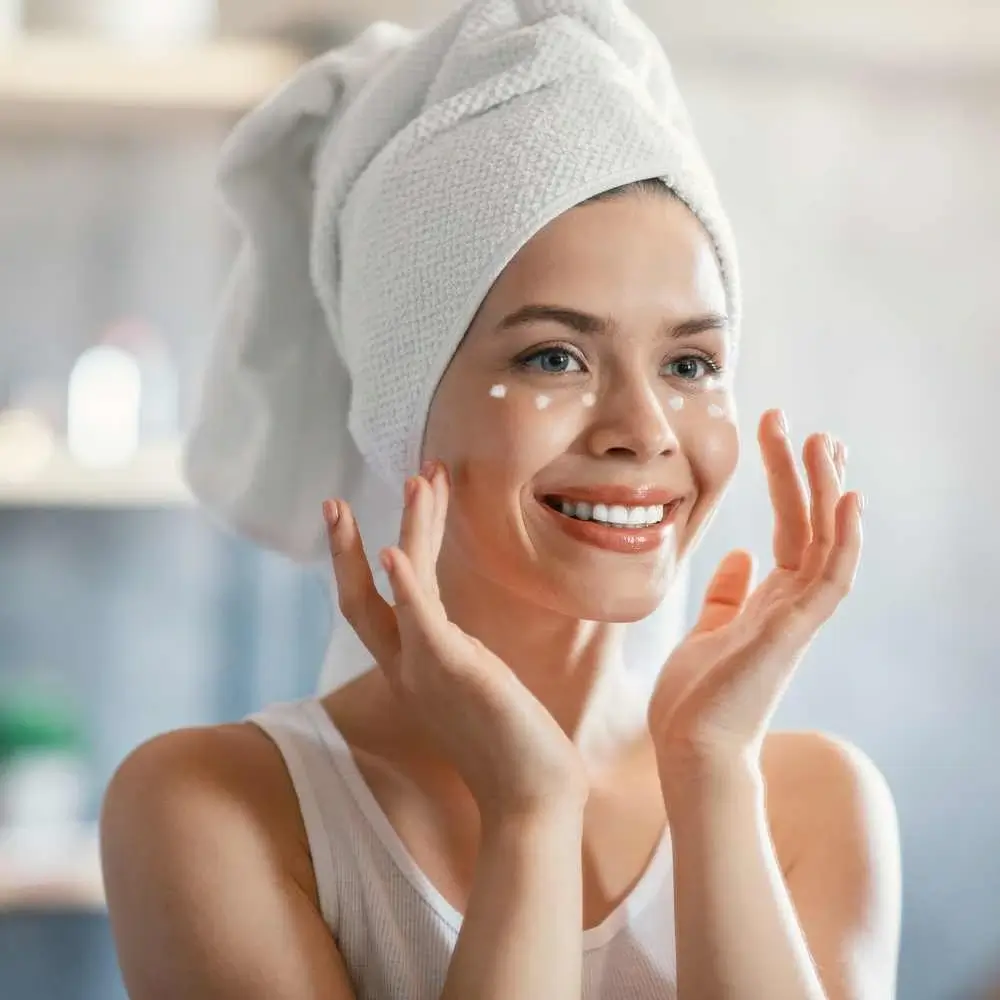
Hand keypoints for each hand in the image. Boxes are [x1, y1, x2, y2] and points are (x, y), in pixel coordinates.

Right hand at [324, 461, 587, 824]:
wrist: (531, 798)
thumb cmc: (510, 749)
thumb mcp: (475, 692)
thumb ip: (456, 661)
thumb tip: (458, 641)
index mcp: (410, 671)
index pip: (374, 609)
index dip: (362, 564)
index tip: (366, 526)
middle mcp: (406, 669)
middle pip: (359, 600)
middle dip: (345, 549)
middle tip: (333, 501)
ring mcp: (424, 670)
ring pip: (399, 590)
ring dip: (412, 529)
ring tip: (418, 480)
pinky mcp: (452, 672)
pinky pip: (422, 621)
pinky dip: (407, 585)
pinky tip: (394, 553)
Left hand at [648, 410, 861, 779]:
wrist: (689, 749)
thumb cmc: (696, 699)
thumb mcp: (708, 630)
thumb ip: (729, 595)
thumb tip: (741, 557)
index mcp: (771, 600)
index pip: (792, 529)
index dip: (791, 483)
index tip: (785, 439)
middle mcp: (791, 604)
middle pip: (811, 525)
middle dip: (809, 475)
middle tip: (811, 429)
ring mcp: (798, 617)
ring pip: (827, 542)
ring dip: (828, 492)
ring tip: (825, 443)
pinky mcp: (795, 633)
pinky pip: (831, 579)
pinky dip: (844, 540)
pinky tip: (846, 499)